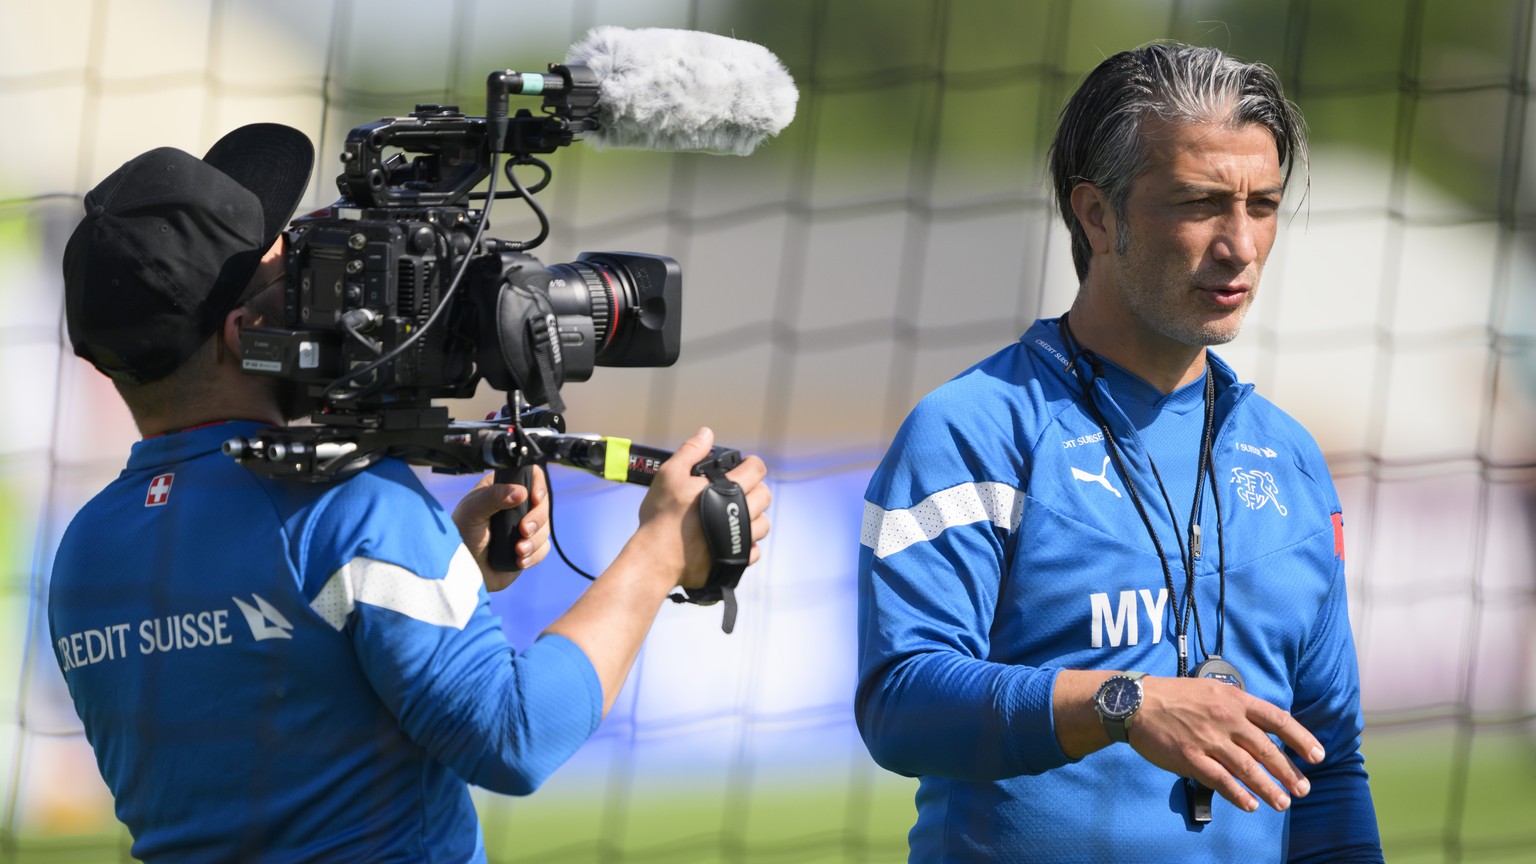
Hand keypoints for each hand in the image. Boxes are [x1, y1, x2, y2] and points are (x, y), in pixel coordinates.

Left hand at [451, 466, 550, 590]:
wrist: (462, 569)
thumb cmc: (460, 536)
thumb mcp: (472, 511)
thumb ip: (493, 496)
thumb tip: (520, 492)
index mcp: (502, 489)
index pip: (530, 477)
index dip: (538, 485)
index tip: (535, 499)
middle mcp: (515, 506)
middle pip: (543, 504)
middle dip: (537, 518)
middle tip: (523, 530)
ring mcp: (523, 527)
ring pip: (545, 528)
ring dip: (534, 541)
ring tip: (518, 550)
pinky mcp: (528, 547)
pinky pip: (543, 548)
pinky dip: (534, 555)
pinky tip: (519, 560)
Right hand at [635, 427, 770, 589]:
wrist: (656, 557)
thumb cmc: (662, 517)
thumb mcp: (670, 475)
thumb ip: (691, 451)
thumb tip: (706, 433)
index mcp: (730, 490)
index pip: (757, 468)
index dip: (751, 463)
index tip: (743, 466)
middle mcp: (742, 514)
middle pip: (765, 495)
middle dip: (755, 488)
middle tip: (738, 490)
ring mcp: (741, 538)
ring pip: (763, 523)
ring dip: (753, 516)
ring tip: (735, 515)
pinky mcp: (736, 559)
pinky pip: (754, 550)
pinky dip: (748, 544)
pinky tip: (732, 538)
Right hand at [1129, 675, 1322, 813]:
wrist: (1136, 702)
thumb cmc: (1174, 695)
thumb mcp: (1211, 690)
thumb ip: (1237, 707)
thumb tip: (1262, 727)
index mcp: (1234, 700)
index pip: (1278, 720)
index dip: (1301, 739)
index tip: (1317, 756)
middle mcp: (1226, 719)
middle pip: (1267, 749)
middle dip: (1289, 772)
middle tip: (1303, 789)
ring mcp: (1208, 739)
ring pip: (1248, 769)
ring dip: (1269, 789)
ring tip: (1283, 803)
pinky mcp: (1191, 757)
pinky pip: (1220, 780)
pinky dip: (1238, 795)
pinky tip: (1250, 805)